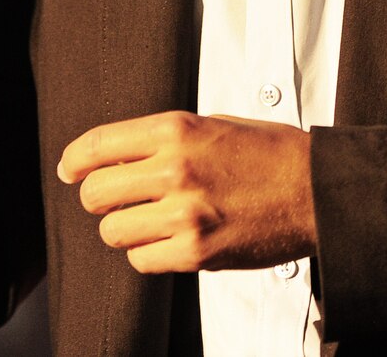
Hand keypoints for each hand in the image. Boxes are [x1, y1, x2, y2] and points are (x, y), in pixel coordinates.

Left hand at [56, 110, 315, 273]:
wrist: (317, 191)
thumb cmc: (269, 155)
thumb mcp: (210, 125)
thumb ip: (161, 140)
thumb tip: (114, 157)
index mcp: (175, 130)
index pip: (98, 145)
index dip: (74, 161)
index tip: (69, 171)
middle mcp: (174, 170)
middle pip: (96, 194)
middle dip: (98, 199)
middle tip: (113, 202)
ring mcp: (184, 214)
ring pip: (113, 232)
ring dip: (124, 230)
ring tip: (149, 223)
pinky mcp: (197, 252)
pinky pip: (142, 260)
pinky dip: (149, 255)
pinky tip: (169, 242)